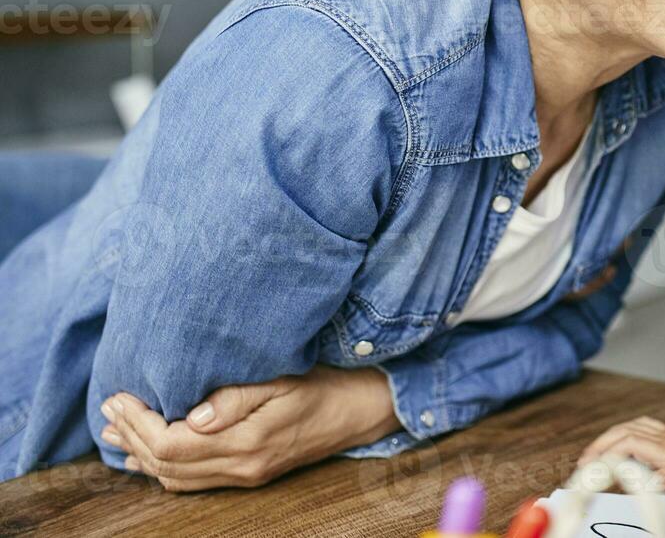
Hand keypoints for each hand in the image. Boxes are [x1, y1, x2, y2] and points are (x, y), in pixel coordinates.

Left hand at [99, 365, 401, 490]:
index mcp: (249, 440)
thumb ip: (237, 397)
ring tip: (115, 429)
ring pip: (175, 478)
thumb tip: (192, 417)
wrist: (361, 408)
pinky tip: (147, 453)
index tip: (118, 395)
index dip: (138, 422)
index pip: (173, 443)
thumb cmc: (323, 383)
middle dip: (130, 435)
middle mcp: (243, 466)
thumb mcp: (283, 378)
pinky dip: (162, 468)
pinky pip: (193, 481)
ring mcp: (246, 475)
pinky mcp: (250, 475)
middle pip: (167, 463)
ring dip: (141, 455)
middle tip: (108, 406)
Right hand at [576, 399, 664, 487]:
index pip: (627, 447)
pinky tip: (624, 434)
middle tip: (581, 464)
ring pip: (629, 429)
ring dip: (608, 438)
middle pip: (622, 436)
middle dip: (599, 447)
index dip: (605, 457)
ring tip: (592, 451)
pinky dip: (626, 429)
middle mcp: (661, 439)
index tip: (588, 470)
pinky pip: (642, 426)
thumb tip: (648, 483)